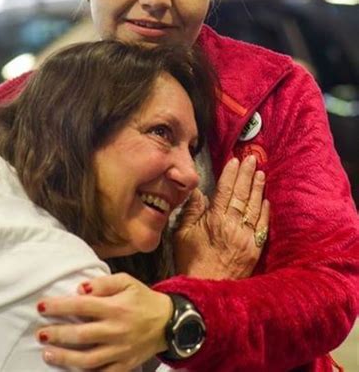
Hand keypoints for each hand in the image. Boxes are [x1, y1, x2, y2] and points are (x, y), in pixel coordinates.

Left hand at [35, 273, 171, 370]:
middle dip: (57, 334)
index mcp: (115, 307)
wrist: (169, 322)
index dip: (59, 307)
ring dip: (64, 357)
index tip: (41, 306)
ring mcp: (120, 351)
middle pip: (81, 335)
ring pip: (87, 359)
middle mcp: (116, 331)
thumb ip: (103, 283)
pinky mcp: (124, 366)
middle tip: (40, 333)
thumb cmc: (143, 299)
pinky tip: (70, 369)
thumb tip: (79, 288)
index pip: (81, 306)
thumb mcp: (127, 281)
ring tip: (47, 353)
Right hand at [174, 155, 269, 278]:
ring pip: (254, 207)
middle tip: (252, 159)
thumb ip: (191, 211)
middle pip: (241, 195)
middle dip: (247, 175)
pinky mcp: (255, 250)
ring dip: (258, 189)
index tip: (235, 160)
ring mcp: (246, 238)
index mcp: (214, 220)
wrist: (207, 290)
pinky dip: (264, 211)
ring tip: (261, 173)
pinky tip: (266, 199)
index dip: (230, 174)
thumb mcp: (182, 235)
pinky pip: (262, 226)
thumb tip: (197, 191)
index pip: (225, 191)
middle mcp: (233, 226)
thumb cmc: (190, 261)